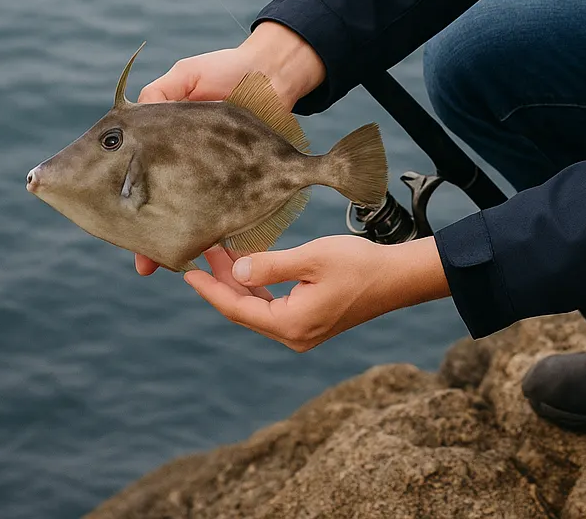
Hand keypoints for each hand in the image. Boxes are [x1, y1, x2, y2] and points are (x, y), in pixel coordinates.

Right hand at [133, 22, 327, 275]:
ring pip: (200, 220)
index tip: (120, 227)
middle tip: (145, 262)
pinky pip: (238, 215)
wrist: (275, 73)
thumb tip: (132, 117)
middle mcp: (191, 169)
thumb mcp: (186, 76)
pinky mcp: (249, 185)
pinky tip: (219, 253)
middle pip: (169, 210)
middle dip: (154, 239)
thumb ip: (158, 94)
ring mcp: (220, 180)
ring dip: (189, 244)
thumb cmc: (227, 71)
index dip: (131, 207)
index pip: (143, 183)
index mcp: (170, 148)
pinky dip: (231, 236)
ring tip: (175, 265)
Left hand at [176, 236, 449, 351]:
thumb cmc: (358, 265)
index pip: (237, 308)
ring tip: (223, 252)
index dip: (211, 289)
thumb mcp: (312, 259)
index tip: (188, 272)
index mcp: (290, 324)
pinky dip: (260, 286)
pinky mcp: (312, 321)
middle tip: (205, 251)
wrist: (397, 278)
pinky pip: (275, 306)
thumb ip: (272, 265)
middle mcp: (293, 334)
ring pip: (259, 307)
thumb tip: (238, 270)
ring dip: (241, 281)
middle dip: (223, 280)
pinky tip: (253, 265)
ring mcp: (303, 330)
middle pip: (245, 309)